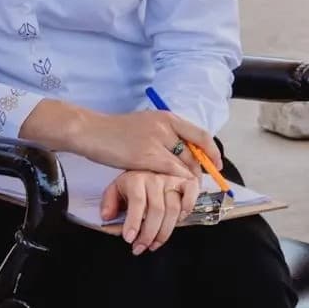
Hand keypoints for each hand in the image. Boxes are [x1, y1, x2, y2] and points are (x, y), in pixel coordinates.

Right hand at [67, 109, 218, 179]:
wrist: (92, 132)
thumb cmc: (115, 131)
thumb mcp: (145, 126)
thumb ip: (164, 136)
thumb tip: (183, 153)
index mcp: (166, 117)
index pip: (200, 135)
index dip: (212, 152)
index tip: (216, 164)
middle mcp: (165, 126)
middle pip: (194, 153)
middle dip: (199, 171)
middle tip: (197, 183)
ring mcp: (157, 141)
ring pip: (184, 165)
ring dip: (188, 179)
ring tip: (184, 189)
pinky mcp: (147, 156)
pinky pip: (171, 172)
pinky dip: (176, 182)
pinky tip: (173, 189)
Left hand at [101, 171, 199, 254]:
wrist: (148, 166)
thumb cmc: (132, 184)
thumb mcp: (115, 191)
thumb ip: (109, 204)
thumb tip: (107, 217)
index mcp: (136, 179)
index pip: (137, 202)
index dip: (134, 222)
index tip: (129, 239)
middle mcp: (155, 178)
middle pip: (157, 210)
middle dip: (149, 234)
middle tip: (141, 247)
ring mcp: (171, 179)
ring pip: (174, 209)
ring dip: (165, 232)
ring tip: (154, 244)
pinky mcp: (185, 181)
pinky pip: (191, 195)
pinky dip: (188, 208)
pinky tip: (178, 222)